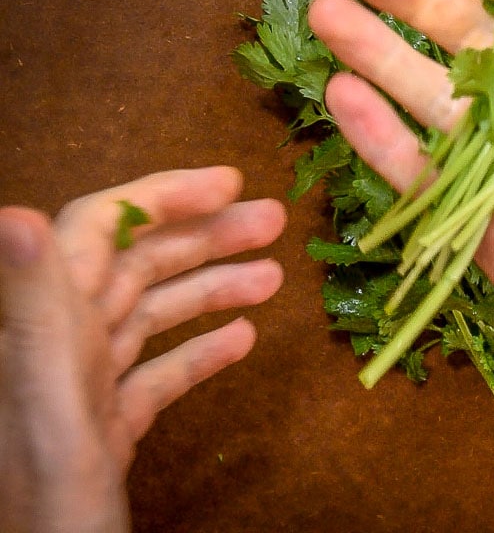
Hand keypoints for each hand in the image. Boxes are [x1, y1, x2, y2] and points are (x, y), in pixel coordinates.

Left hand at [0, 167, 285, 531]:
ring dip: (212, 288)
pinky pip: (156, 372)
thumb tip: (15, 216)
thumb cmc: (51, 504)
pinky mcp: (106, 425)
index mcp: (46, 326)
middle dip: (206, 237)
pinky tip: (241, 340)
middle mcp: (61, 343)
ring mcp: (84, 385)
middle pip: (137, 266)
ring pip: (152, 315)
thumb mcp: (46, 402)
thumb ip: (33, 308)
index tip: (229, 186)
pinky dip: (199, 351)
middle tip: (273, 221)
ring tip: (274, 276)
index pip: (101, 228)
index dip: (164, 197)